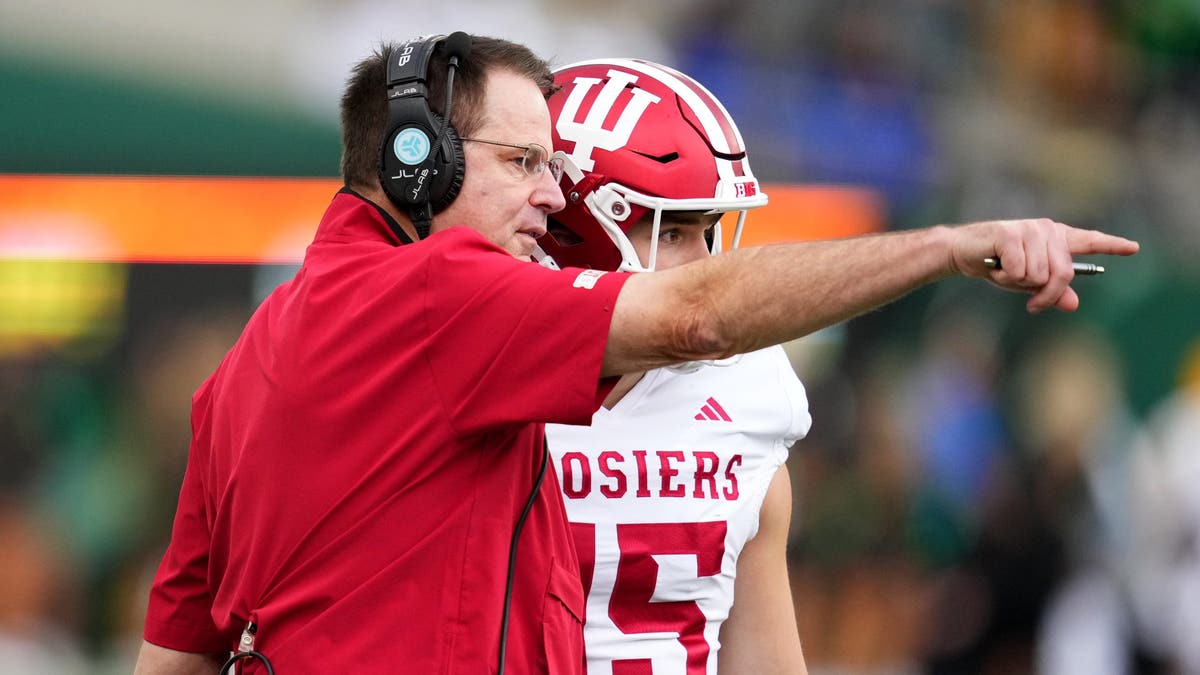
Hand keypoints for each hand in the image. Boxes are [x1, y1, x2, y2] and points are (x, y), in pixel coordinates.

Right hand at [948, 218, 1138, 312]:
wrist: (964, 252)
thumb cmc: (998, 265)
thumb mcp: (1028, 283)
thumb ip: (1053, 291)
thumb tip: (1074, 304)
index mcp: (1056, 238)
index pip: (1088, 240)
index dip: (1111, 245)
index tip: (1133, 248)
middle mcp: (1048, 229)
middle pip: (1063, 273)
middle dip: (1046, 294)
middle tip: (1032, 304)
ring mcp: (1030, 230)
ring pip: (1039, 275)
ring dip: (1018, 282)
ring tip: (1004, 272)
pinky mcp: (1010, 234)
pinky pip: (1020, 270)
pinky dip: (1005, 277)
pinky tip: (995, 267)